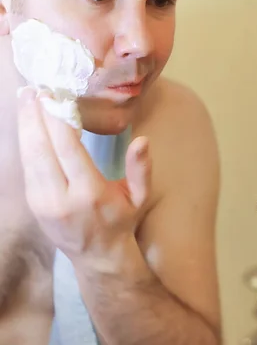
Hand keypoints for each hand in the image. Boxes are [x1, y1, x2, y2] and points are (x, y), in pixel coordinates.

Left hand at [16, 87, 151, 270]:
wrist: (98, 256)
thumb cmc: (121, 221)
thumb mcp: (139, 197)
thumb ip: (141, 169)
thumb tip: (142, 140)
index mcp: (90, 194)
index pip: (68, 150)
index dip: (58, 121)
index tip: (55, 95)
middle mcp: (61, 198)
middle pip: (41, 149)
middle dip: (35, 116)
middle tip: (33, 89)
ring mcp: (42, 202)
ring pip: (29, 156)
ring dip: (25, 126)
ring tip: (26, 98)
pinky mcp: (33, 203)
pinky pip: (27, 167)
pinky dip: (26, 141)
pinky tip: (28, 123)